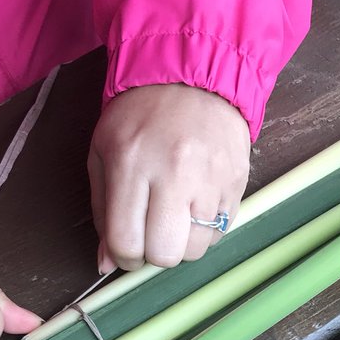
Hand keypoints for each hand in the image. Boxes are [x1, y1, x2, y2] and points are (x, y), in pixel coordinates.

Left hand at [89, 84, 250, 273]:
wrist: (194, 76)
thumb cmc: (141, 115)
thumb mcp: (104, 153)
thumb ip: (102, 212)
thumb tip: (107, 263)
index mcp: (132, 164)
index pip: (127, 242)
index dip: (124, 259)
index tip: (127, 251)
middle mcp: (174, 174)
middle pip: (165, 254)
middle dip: (155, 253)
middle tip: (152, 232)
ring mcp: (211, 180)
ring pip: (195, 249)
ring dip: (181, 242)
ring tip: (175, 214)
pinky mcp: (236, 183)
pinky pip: (219, 233)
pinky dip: (204, 229)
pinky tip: (195, 204)